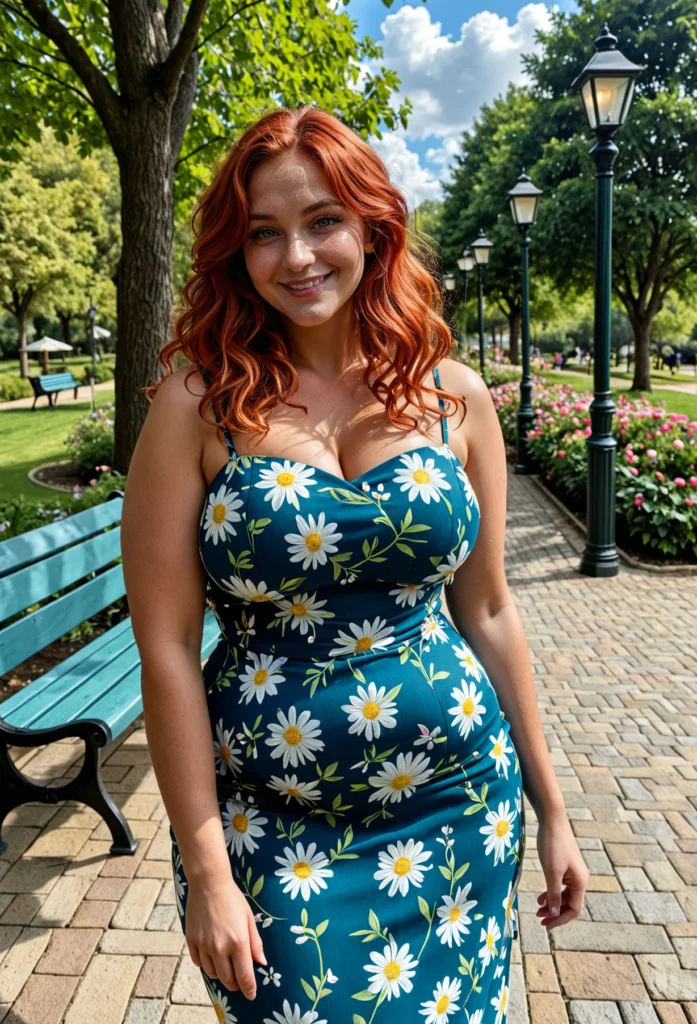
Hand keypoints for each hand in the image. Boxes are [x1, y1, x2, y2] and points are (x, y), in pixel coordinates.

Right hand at [185, 874, 266, 999]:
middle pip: (227, 979)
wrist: (209, 883)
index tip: (251, 995)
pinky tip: (212, 956)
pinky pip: (198, 962)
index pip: (244, 976)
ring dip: (220, 974)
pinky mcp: (191, 941)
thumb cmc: (233, 898)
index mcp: (238, 942)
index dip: (248, 989)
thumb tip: (262, 963)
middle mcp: (220, 947)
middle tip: (239, 982)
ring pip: (212, 973)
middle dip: (235, 985)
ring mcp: (204, 945)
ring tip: (226, 966)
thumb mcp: (249, 918)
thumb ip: (255, 943)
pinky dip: (206, 964)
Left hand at [536, 811, 588, 930]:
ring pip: (565, 894)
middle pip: (570, 903)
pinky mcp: (566, 865)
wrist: (552, 820)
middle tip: (539, 919)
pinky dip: (552, 892)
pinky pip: (561, 885)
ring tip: (538, 908)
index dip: (560, 919)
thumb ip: (554, 894)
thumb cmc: (552, 845)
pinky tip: (541, 897)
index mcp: (580, 882)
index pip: (574, 909)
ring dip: (553, 903)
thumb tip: (554, 913)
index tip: (546, 926)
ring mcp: (573, 871)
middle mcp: (580, 878)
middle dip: (555, 912)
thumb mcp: (551, 872)